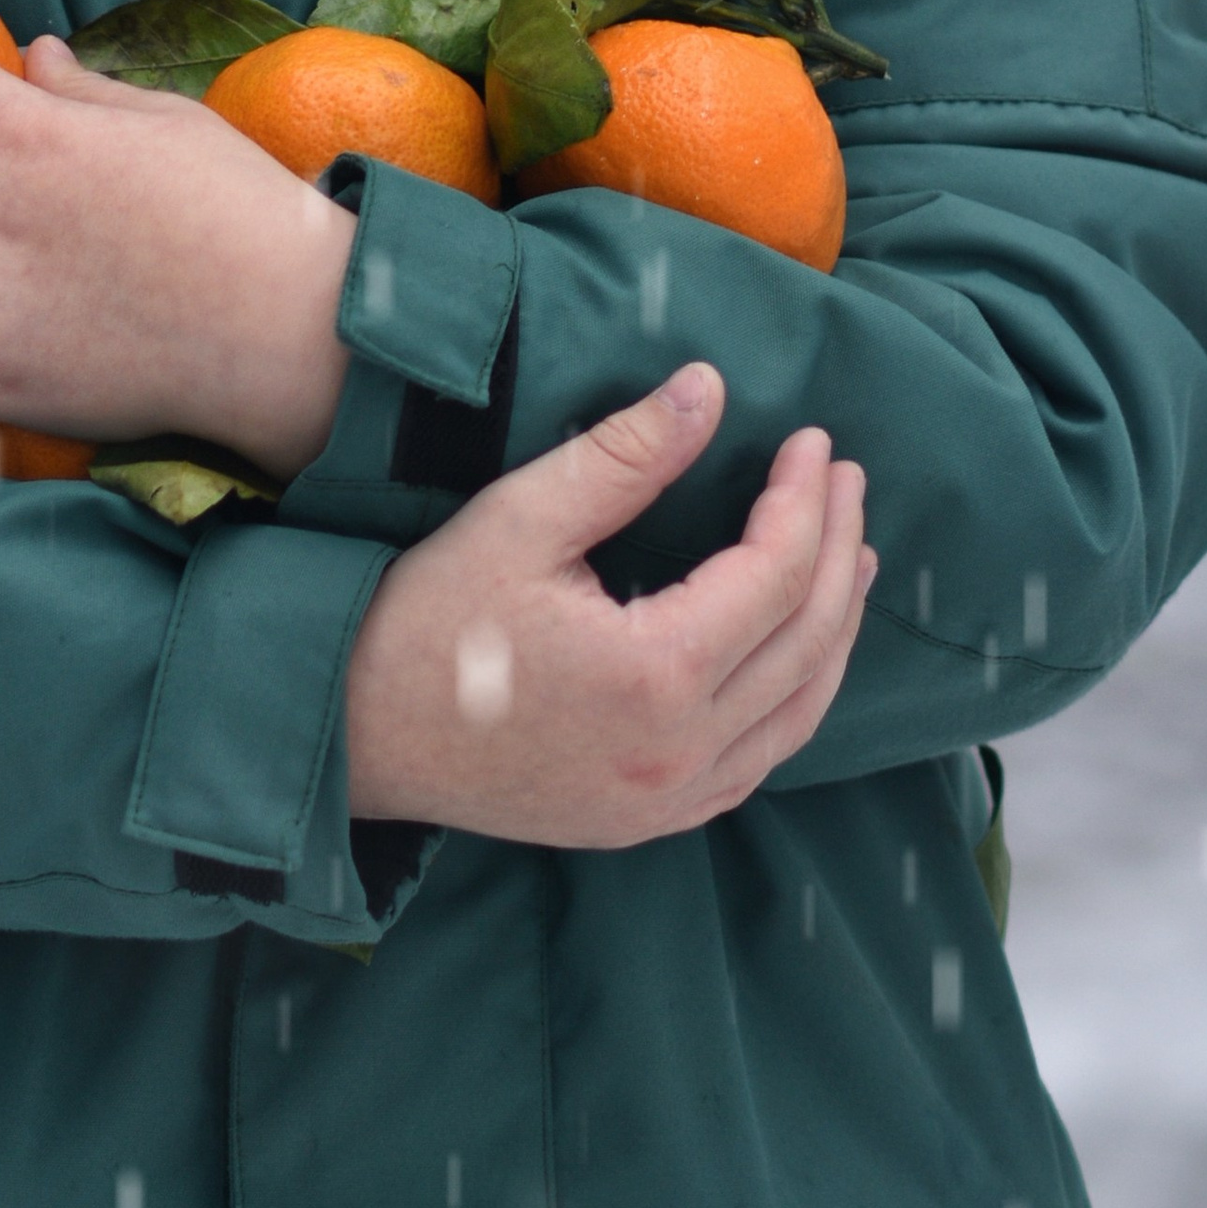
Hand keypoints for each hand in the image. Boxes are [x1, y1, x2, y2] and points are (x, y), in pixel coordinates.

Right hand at [343, 365, 873, 846]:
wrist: (355, 735)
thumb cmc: (428, 619)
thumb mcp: (521, 518)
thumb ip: (625, 455)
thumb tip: (710, 388)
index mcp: (656, 675)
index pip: (774, 575)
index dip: (805, 500)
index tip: (814, 439)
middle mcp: (681, 753)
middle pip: (806, 642)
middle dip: (836, 550)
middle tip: (847, 479)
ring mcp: (669, 801)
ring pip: (799, 713)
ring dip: (835, 630)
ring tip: (851, 557)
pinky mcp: (648, 820)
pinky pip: (759, 761)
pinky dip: (796, 697)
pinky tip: (797, 654)